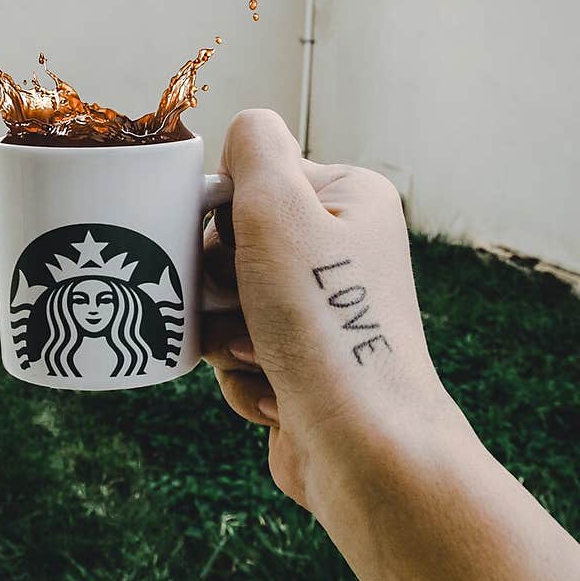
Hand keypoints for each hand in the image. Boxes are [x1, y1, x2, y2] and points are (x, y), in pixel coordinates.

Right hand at [202, 110, 469, 510]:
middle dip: (218, 287)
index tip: (226, 251)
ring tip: (265, 357)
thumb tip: (242, 130)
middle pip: (227, 246)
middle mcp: (340, 251)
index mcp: (347, 200)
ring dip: (226, 337)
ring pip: (224, 306)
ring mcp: (321, 313)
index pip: (249, 181)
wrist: (363, 449)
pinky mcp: (301, 366)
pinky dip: (242, 379)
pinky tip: (277, 395)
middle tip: (246, 310)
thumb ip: (254, 149)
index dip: (219, 218)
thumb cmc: (324, 328)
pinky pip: (236, 357)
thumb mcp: (279, 210)